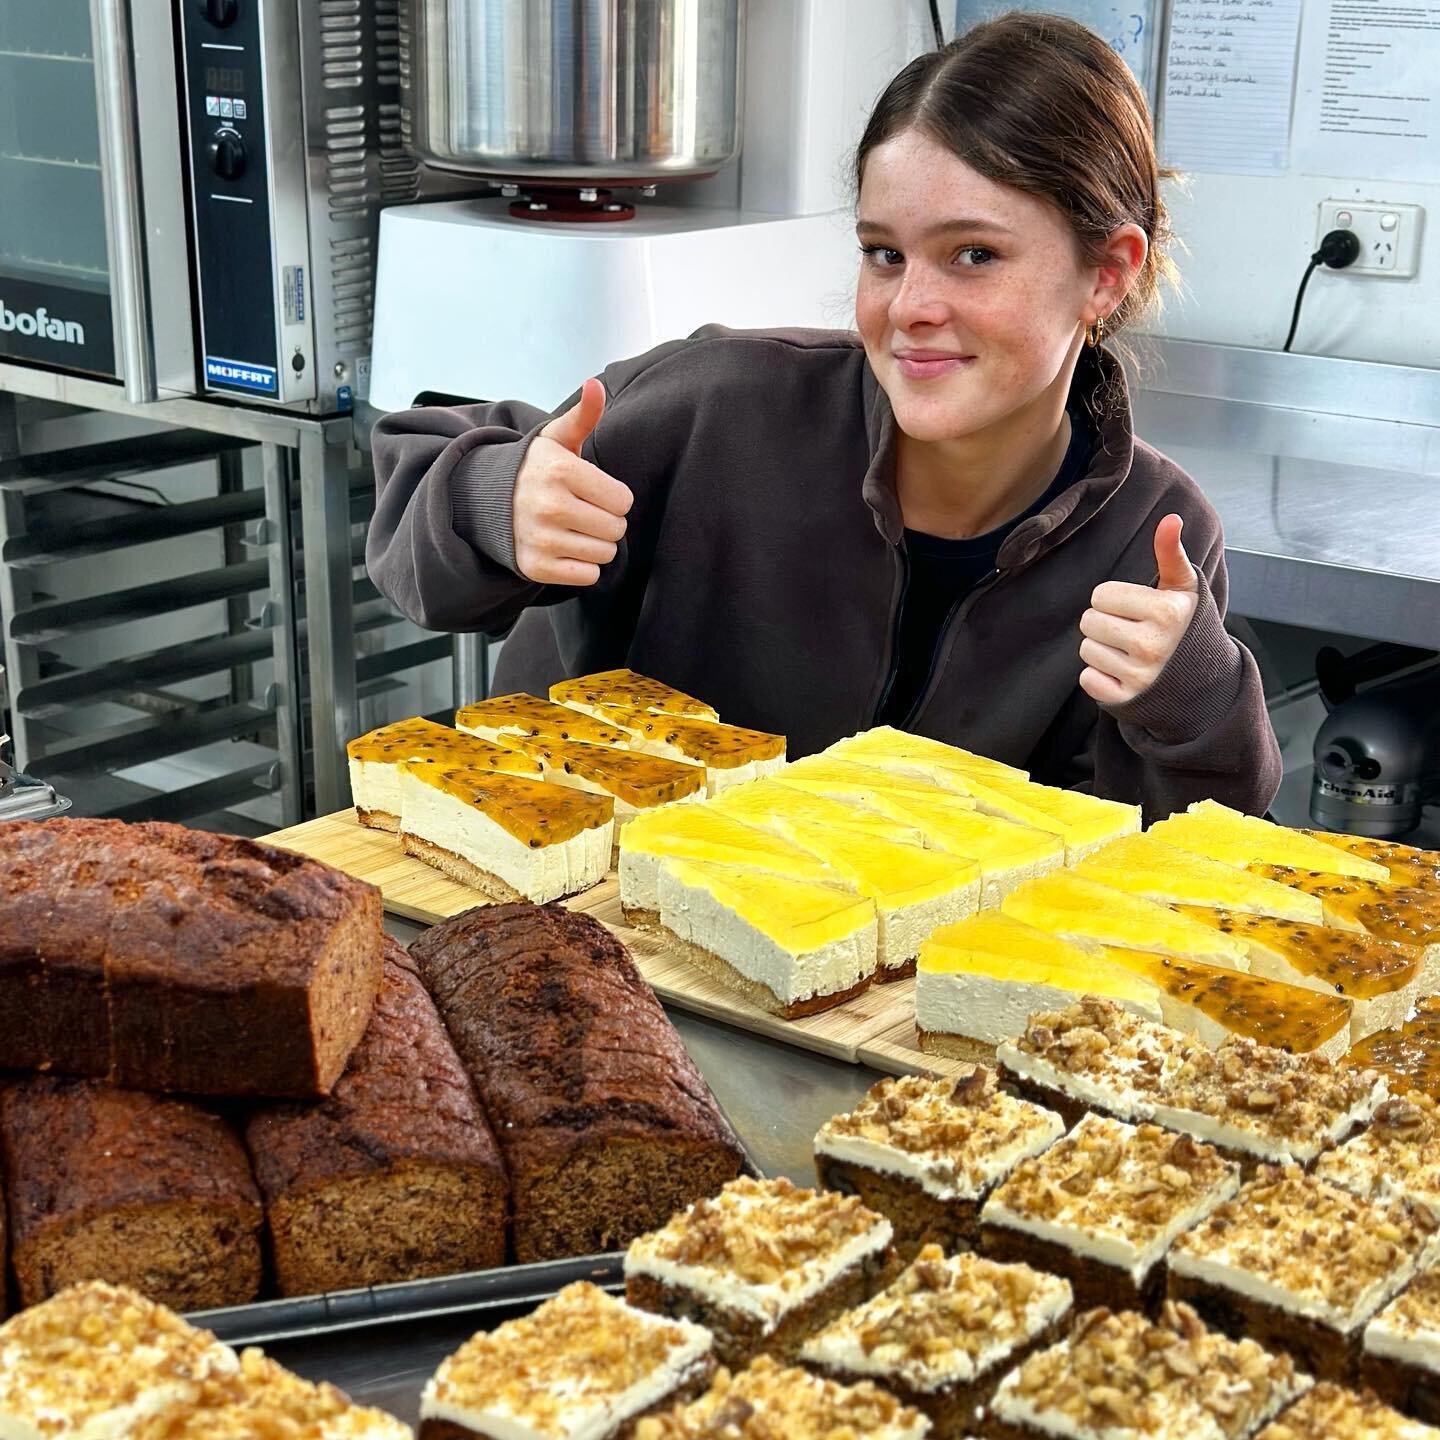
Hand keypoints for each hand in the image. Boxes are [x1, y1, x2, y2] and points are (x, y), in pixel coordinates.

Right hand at [511, 378, 632, 585]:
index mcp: (560, 471)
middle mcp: (550, 506)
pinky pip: (588, 576)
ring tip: (573, 529)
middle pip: (616, 529)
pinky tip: (565, 549)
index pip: (623, 501)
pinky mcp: (536, 568)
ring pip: (604, 554)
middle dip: (607, 521)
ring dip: (595, 544)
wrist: (486, 502)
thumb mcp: (556, 440)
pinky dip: (582, 567)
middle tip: (583, 511)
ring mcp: (541, 539)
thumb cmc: (534, 470)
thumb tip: (596, 385)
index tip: (592, 492)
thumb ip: (583, 416)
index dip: (613, 497)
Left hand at [1078, 514, 1199, 704]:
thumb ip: (1171, 553)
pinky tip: (1122, 672)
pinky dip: (1099, 676)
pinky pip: (1086, 678)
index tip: (1136, 608)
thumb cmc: (1184, 626)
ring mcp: (1139, 675)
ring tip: (1128, 651)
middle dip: (1105, 622)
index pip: (1101, 595)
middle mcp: (1152, 644)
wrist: (1201, 681)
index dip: (1114, 599)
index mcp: (1166, 612)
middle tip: (1130, 629)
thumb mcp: (1183, 588)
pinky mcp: (1125, 699)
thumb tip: (1170, 518)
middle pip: (1089, 621)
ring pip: (1086, 650)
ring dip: (1102, 649)